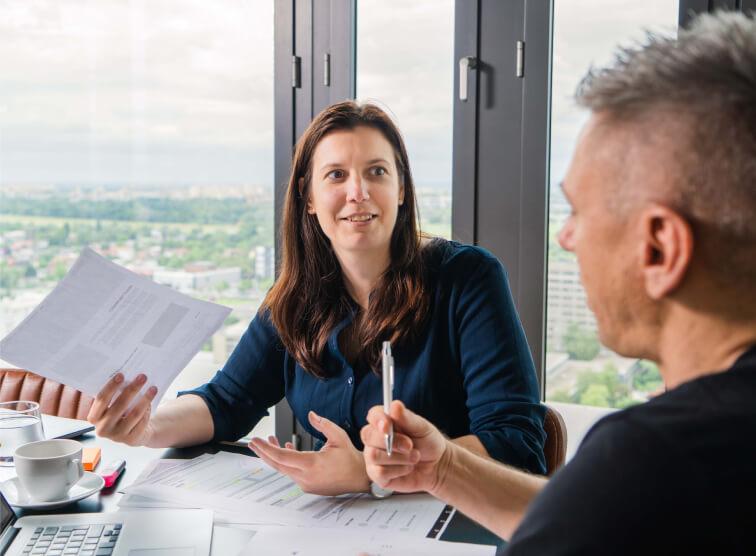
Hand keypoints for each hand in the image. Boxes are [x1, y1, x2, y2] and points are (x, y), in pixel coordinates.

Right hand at [86, 372, 157, 446]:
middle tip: (142, 377)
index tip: (121, 375)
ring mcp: (117, 436)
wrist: (134, 432)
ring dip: (145, 399)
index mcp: (94, 417)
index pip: (101, 399)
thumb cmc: (122, 413)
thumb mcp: (113, 406)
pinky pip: (142, 422)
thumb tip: (124, 375)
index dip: (111, 386)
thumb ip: (114, 395)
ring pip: (134, 414)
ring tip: (153, 388)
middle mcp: (103, 428)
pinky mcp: (131, 440)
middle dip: (132, 389)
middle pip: (119, 405)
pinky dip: (147, 411)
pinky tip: (151, 403)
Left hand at [249, 411, 369, 495]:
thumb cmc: (351, 459)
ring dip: (275, 456)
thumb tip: (310, 414)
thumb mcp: (338, 436)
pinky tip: (287, 449)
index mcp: (311, 464)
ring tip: (270, 441)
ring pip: (284, 469)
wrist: (361, 478)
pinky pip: (292, 473)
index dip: (266, 448)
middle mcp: (306, 477)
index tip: (257, 440)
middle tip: (253, 442)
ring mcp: (306, 483)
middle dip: (264, 452)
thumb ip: (322, 424)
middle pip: (278, 464)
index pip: (282, 457)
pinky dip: (286, 462)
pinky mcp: (308, 486)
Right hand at [361, 400, 451, 494]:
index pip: (373, 415)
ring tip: (414, 457)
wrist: (436, 465)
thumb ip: (407, 418)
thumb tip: (395, 405)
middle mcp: (375, 437)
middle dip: (392, 441)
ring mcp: (373, 456)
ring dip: (399, 458)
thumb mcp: (422, 427)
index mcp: (385, 421)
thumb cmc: (428, 442)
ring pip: (374, 455)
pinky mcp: (376, 474)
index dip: (377, 420)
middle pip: (368, 435)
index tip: (387, 426)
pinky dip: (398, 470)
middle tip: (410, 445)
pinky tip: (407, 468)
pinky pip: (379, 472)